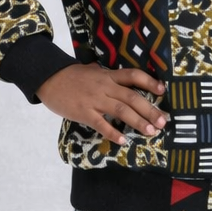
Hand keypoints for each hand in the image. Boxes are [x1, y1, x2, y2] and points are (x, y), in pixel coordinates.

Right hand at [37, 63, 168, 145]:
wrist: (48, 79)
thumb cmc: (71, 76)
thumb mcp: (92, 70)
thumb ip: (107, 75)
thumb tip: (122, 78)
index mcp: (108, 75)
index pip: (133, 76)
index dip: (149, 82)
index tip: (163, 91)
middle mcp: (105, 86)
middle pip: (132, 97)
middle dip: (150, 110)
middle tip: (163, 122)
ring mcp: (95, 100)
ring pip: (121, 110)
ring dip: (138, 121)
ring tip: (150, 132)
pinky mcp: (84, 112)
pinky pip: (101, 124)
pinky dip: (113, 132)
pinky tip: (123, 140)